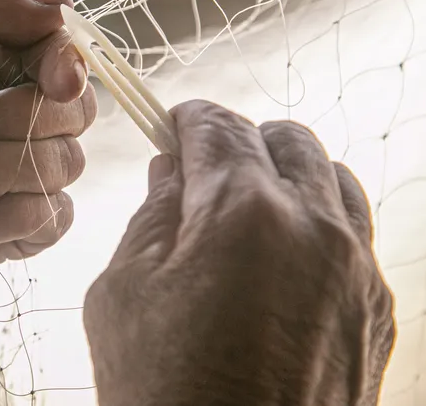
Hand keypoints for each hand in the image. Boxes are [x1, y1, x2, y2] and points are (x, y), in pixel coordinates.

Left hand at [0, 0, 96, 305]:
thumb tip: (63, 9)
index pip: (65, 57)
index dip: (69, 65)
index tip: (54, 77)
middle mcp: (7, 120)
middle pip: (77, 112)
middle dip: (19, 120)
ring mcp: (10, 178)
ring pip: (66, 166)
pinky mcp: (8, 233)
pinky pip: (52, 220)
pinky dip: (7, 217)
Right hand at [83, 100, 393, 405]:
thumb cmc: (163, 395)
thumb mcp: (122, 295)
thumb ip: (150, 216)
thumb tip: (171, 173)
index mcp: (244, 215)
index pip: (219, 129)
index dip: (187, 119)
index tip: (172, 126)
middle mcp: (316, 230)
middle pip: (285, 140)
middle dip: (238, 143)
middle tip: (200, 174)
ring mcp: (356, 272)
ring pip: (331, 179)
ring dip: (285, 178)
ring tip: (243, 214)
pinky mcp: (376, 312)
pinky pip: (352, 234)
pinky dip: (316, 223)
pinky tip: (276, 259)